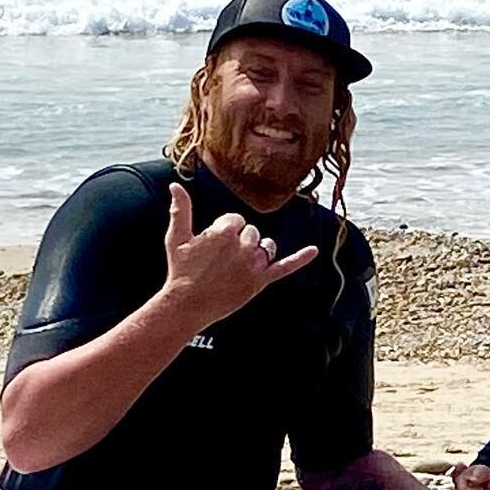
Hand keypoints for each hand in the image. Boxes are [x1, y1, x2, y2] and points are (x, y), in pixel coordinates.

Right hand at [163, 182, 317, 325]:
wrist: (187, 304)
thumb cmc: (180, 270)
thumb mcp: (177, 237)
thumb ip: (180, 210)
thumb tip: (175, 185)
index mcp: (225, 231)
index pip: (236, 220)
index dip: (224, 231)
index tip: (212, 246)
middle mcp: (243, 246)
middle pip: (252, 232)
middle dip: (239, 242)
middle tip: (220, 260)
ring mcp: (254, 264)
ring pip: (266, 246)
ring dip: (257, 250)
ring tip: (239, 263)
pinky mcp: (260, 281)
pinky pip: (285, 267)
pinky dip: (300, 259)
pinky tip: (314, 251)